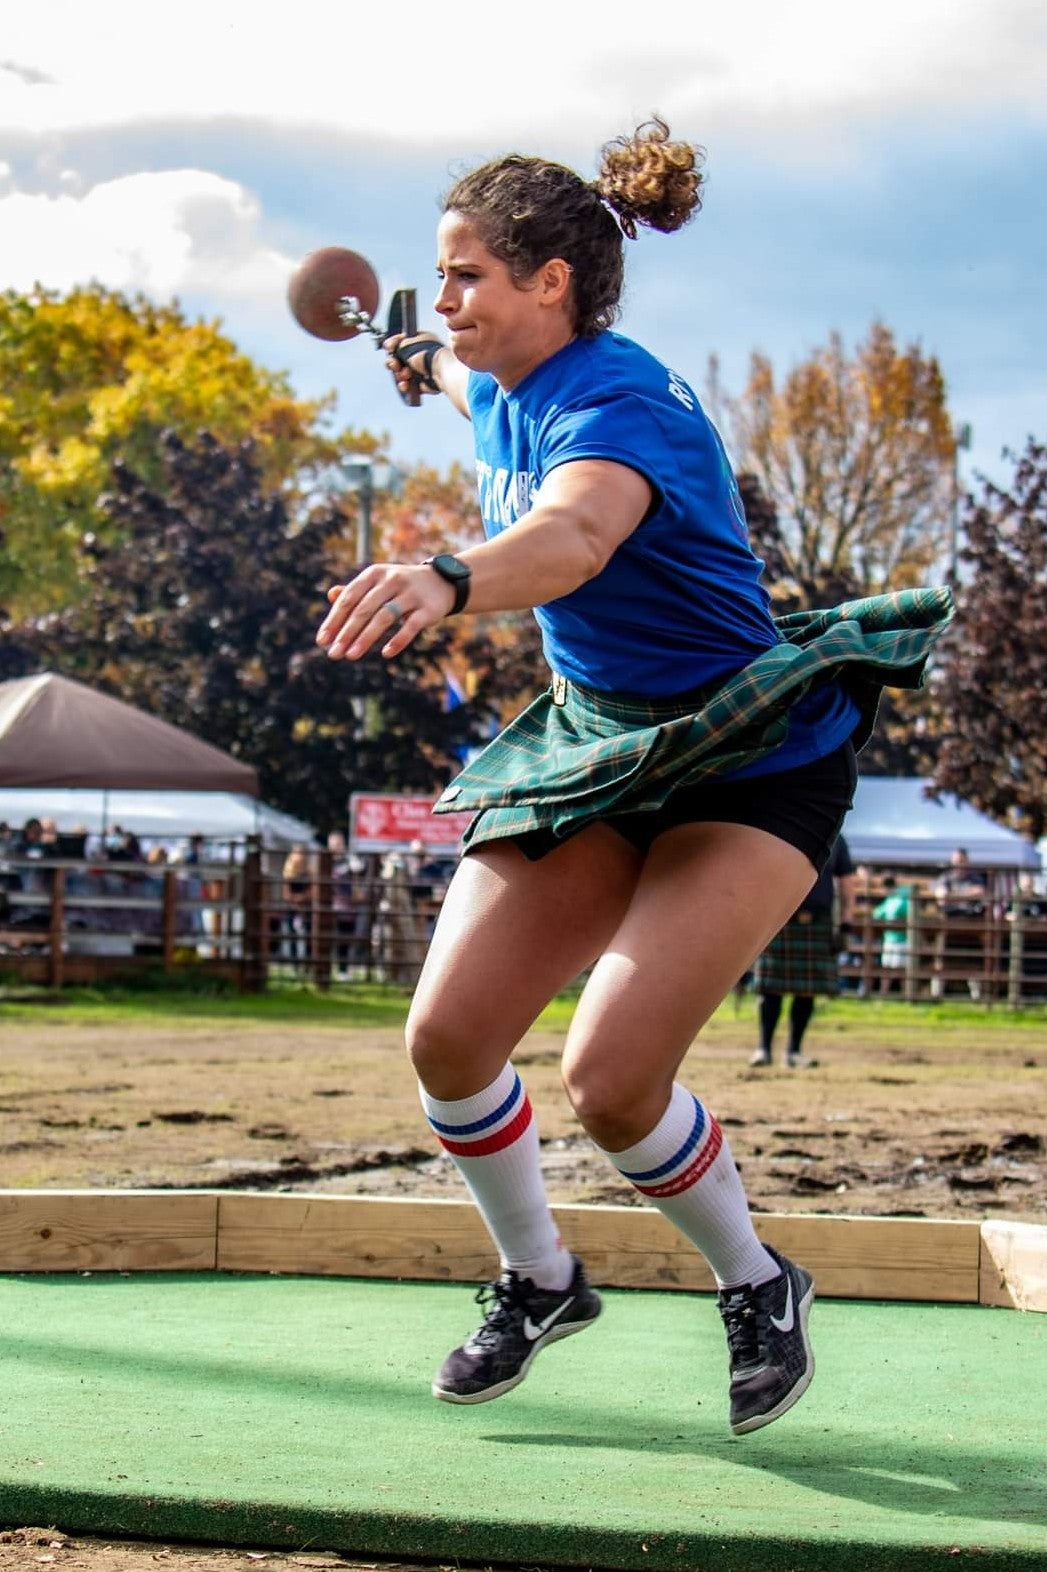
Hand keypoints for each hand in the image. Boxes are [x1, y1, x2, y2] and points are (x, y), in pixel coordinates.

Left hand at [316, 562, 455, 660]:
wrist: (441, 582)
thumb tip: (331, 595)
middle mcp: (391, 580)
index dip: (334, 620)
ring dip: (366, 638)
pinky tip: (386, 653)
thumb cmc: (400, 587)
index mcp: (374, 574)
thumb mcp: (378, 583)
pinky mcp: (427, 609)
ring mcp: (410, 594)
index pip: (349, 598)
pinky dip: (398, 640)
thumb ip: (355, 591)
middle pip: (364, 609)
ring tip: (351, 656)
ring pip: (384, 617)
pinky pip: (411, 626)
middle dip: (346, 633)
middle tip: (333, 654)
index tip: (322, 641)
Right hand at [383, 333, 443, 399]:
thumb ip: (397, 345)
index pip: (402, 341)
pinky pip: (408, 385)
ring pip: (402, 373)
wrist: (440, 371)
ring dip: (400, 375)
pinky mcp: (423, 383)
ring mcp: (422, 369)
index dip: (392, 344)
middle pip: (399, 359)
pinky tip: (405, 385)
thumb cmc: (425, 354)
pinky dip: (405, 385)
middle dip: (394, 363)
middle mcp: (421, 354)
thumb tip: (393, 350)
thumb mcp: (407, 344)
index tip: (388, 348)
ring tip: (405, 375)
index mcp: (420, 340)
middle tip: (395, 365)